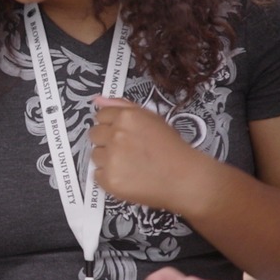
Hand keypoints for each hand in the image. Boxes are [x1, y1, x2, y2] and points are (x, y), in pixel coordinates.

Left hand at [90, 97, 208, 213]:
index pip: (101, 116)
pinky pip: (97, 175)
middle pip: (94, 134)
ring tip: (130, 164)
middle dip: (107, 141)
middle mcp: (116, 135)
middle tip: (127, 150)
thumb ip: (122, 106)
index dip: (112, 125)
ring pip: (95, 155)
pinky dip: (109, 177)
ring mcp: (112, 158)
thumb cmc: (171, 148)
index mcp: (127, 117)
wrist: (185, 178)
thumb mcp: (152, 118)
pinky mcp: (110, 180)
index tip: (123, 134)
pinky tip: (128, 177)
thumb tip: (97, 100)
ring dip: (107, 159)